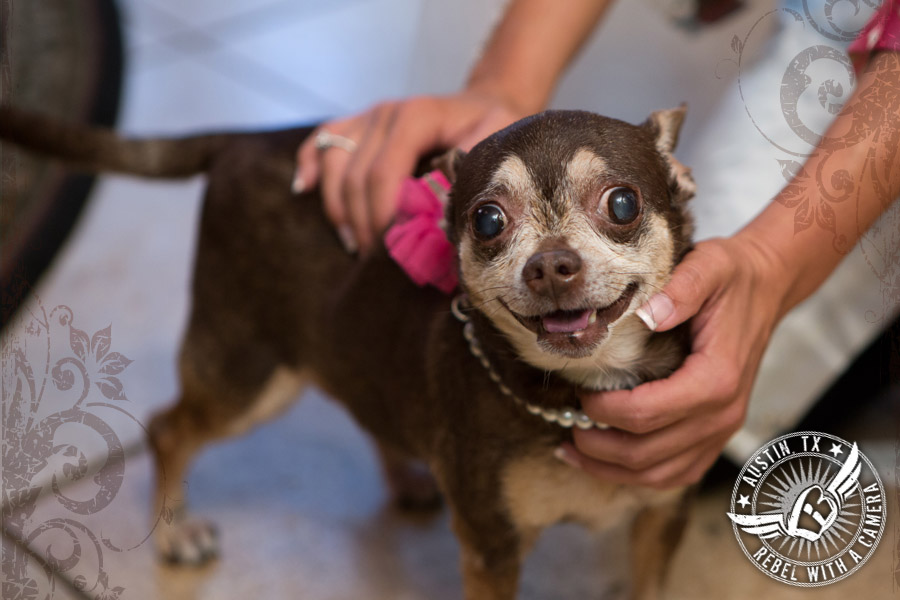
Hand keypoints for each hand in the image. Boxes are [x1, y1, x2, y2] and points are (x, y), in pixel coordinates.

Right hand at [294, 91, 525, 252]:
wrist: (487, 103)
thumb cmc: (493, 130)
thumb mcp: (493, 152)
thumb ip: (469, 180)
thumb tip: (445, 222)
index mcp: (416, 116)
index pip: (383, 173)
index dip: (381, 215)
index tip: (390, 249)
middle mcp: (385, 113)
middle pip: (356, 176)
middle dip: (363, 223)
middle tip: (377, 259)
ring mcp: (368, 116)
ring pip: (333, 163)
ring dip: (339, 208)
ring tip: (356, 243)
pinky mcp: (359, 124)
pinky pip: (322, 141)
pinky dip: (308, 165)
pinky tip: (303, 190)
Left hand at [556, 233, 790, 488]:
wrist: (766, 288)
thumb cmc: (732, 277)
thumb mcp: (708, 267)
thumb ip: (681, 289)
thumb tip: (647, 315)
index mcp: (716, 378)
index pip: (647, 412)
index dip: (605, 410)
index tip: (579, 393)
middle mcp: (722, 414)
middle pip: (647, 453)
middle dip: (598, 446)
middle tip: (566, 423)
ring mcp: (721, 431)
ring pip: (660, 474)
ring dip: (612, 470)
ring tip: (573, 451)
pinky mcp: (715, 435)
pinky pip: (677, 473)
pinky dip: (639, 475)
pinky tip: (607, 463)